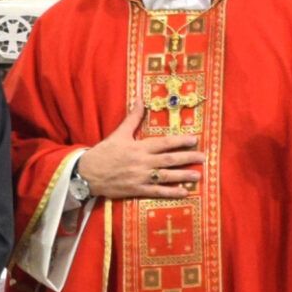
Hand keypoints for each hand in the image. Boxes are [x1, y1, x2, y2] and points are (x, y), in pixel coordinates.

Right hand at [78, 104, 203, 201]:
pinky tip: (184, 192)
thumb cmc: (104, 152)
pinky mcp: (137, 190)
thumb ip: (133, 118)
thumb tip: (140, 99)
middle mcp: (142, 162)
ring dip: (183, 176)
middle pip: (169, 159)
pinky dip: (171, 192)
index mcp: (139, 147)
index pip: (164, 143)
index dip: (180, 141)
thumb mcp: (118, 133)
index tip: (194, 140)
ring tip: (198, 175)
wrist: (88, 173)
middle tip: (203, 157)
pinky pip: (157, 192)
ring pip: (166, 176)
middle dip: (187, 158)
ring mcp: (140, 177)